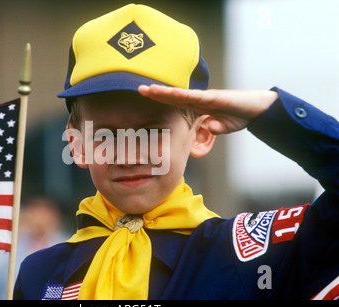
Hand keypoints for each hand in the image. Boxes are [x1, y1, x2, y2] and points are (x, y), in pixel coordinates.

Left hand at [138, 84, 277, 134]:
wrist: (260, 109)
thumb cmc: (240, 115)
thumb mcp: (223, 126)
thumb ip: (213, 127)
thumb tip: (208, 127)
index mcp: (199, 106)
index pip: (176, 103)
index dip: (161, 99)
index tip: (146, 97)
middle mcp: (200, 99)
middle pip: (173, 96)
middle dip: (156, 93)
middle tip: (138, 88)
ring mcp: (206, 97)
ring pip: (180, 94)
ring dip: (163, 92)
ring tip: (147, 89)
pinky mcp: (214, 98)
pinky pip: (195, 97)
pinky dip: (181, 95)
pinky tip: (169, 93)